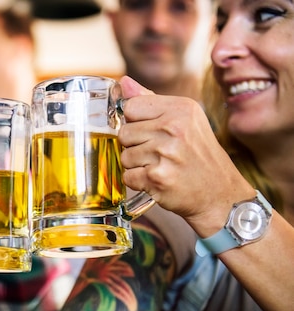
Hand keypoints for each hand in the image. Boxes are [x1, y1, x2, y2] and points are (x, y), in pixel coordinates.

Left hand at [118, 76, 253, 232]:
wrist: (219, 194)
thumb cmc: (198, 156)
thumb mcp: (184, 120)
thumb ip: (151, 101)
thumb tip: (124, 83)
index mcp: (180, 108)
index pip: (130, 106)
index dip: (135, 122)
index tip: (150, 131)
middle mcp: (173, 128)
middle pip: (124, 133)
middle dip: (135, 145)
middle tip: (159, 153)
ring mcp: (165, 153)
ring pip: (124, 156)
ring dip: (137, 165)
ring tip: (160, 166)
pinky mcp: (157, 178)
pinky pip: (128, 177)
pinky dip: (138, 182)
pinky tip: (158, 180)